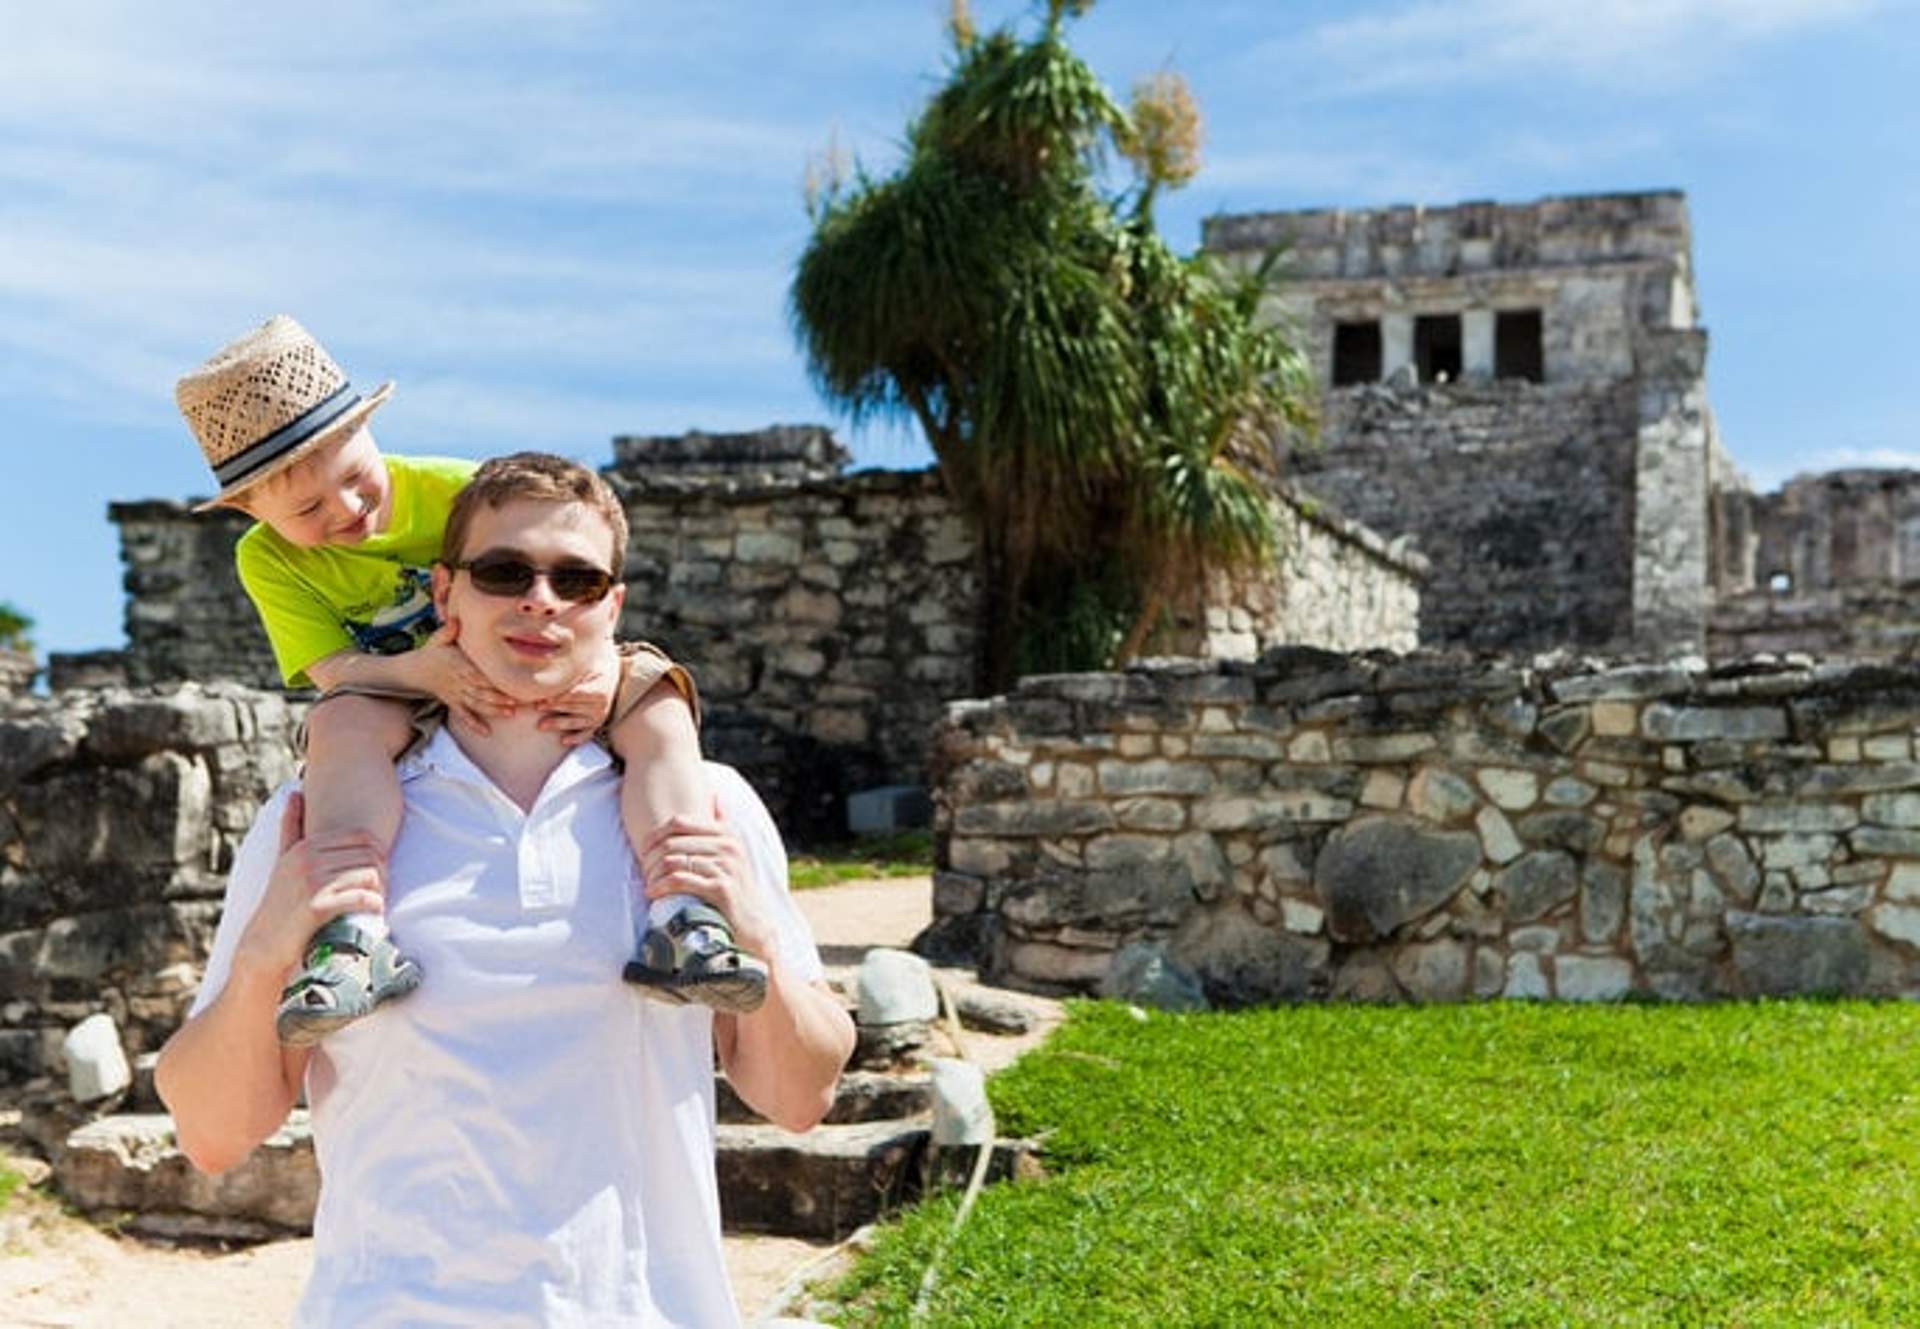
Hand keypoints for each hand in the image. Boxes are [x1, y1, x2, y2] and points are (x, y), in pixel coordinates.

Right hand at [235, 792, 388, 979]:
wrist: (263, 944)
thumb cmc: (280, 901)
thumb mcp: (283, 860)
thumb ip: (291, 827)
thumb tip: (295, 793)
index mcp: (305, 846)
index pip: (360, 836)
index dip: (377, 850)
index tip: (379, 867)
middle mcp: (308, 860)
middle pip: (368, 855)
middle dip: (381, 870)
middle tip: (382, 886)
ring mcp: (312, 883)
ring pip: (368, 874)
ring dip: (380, 888)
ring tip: (378, 897)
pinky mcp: (317, 907)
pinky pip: (360, 897)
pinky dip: (373, 903)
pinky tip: (374, 909)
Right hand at [413, 617, 516, 732]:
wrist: (414, 670)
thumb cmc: (431, 652)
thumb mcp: (436, 639)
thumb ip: (447, 631)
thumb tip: (455, 620)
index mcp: (457, 664)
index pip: (475, 673)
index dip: (489, 679)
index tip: (506, 682)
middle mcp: (457, 681)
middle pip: (479, 691)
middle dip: (497, 697)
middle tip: (516, 702)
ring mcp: (456, 694)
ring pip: (475, 704)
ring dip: (492, 710)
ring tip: (510, 713)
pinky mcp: (453, 703)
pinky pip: (463, 716)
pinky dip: (474, 724)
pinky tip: (487, 733)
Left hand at [536, 643, 619, 748]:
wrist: (611, 677)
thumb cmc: (595, 669)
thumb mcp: (589, 667)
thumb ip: (574, 671)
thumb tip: (553, 669)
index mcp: (599, 691)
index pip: (577, 694)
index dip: (561, 696)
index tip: (545, 697)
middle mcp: (600, 706)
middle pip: (573, 707)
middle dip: (554, 707)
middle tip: (538, 707)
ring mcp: (598, 717)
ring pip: (576, 722)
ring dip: (559, 723)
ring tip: (542, 725)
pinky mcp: (595, 726)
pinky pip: (586, 734)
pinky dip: (576, 738)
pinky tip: (564, 741)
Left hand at [638, 802, 776, 962]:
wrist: (754, 924)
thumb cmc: (736, 887)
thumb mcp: (735, 853)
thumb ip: (724, 825)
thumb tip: (716, 796)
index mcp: (727, 834)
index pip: (679, 822)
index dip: (655, 835)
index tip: (643, 851)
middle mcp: (728, 847)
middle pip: (672, 842)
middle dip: (650, 858)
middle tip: (644, 872)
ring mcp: (725, 867)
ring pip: (673, 861)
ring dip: (653, 874)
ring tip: (648, 883)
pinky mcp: (720, 888)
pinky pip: (680, 880)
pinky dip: (661, 886)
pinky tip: (654, 893)